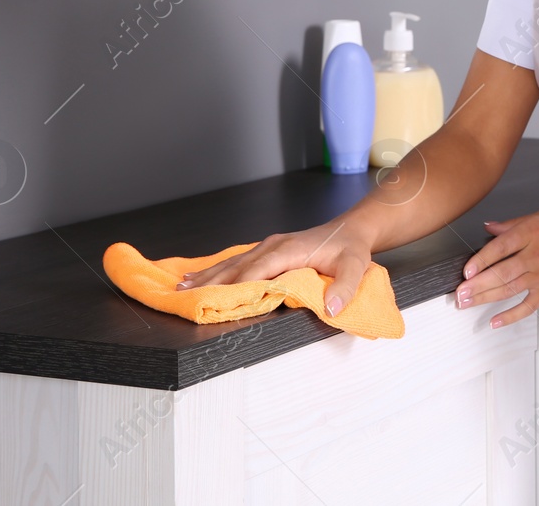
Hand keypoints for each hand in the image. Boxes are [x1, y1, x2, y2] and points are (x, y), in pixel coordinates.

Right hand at [175, 216, 373, 318]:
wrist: (351, 229)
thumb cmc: (350, 249)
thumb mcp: (355, 267)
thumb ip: (345, 288)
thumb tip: (332, 309)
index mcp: (290, 250)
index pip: (258, 270)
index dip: (237, 286)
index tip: (215, 300)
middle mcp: (274, 245)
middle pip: (237, 266)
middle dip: (211, 281)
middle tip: (184, 294)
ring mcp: (269, 246)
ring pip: (233, 262)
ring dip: (209, 275)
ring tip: (183, 286)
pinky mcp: (268, 249)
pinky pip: (239, 260)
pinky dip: (219, 270)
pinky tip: (202, 276)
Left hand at [455, 207, 538, 327]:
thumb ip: (516, 223)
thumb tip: (492, 227)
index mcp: (532, 232)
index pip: (499, 248)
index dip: (479, 260)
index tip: (466, 270)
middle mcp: (535, 255)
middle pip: (499, 272)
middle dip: (476, 285)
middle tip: (458, 294)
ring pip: (508, 289)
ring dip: (485, 298)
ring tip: (466, 304)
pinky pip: (528, 306)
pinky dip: (511, 316)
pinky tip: (496, 321)